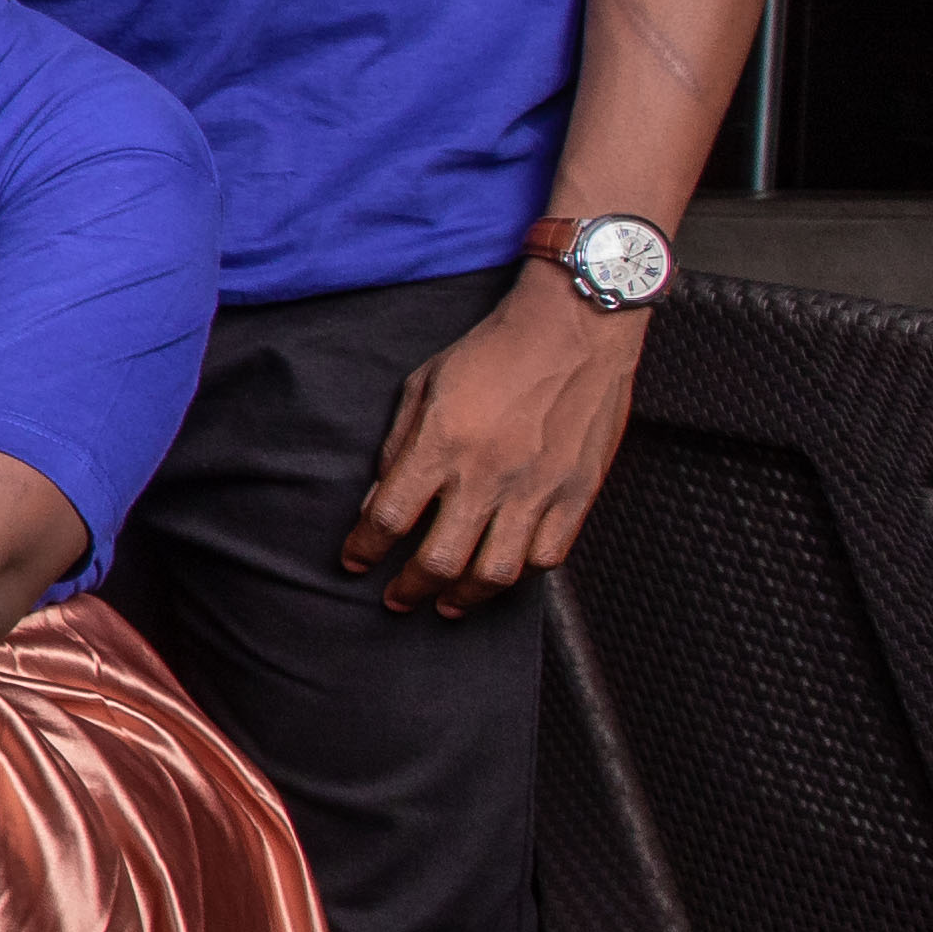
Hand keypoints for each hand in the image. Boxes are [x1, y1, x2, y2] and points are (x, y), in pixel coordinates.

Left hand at [345, 269, 647, 615]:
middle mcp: (489, 474)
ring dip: (465, 596)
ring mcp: (538, 487)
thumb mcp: (424, 385)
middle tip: (397, 599)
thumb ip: (398, 445)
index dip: (365, 547)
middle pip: (441, 559)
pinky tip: (502, 574)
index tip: (354, 560)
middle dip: (410, 587)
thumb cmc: (494, 350)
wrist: (574, 328)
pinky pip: (548, 555)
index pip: (390, 517)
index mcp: (443, 444)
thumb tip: (378, 500)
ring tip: (447, 603)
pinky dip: (521, 574)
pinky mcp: (578, 492)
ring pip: (497, 571)